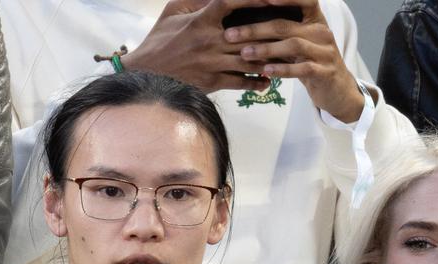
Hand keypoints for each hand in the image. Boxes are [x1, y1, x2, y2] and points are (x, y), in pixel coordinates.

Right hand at [121, 0, 275, 92]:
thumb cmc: (160, 40)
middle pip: (248, 34)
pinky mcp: (213, 82)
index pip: (230, 3)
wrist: (147, 74)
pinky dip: (256, 81)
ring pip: (249, 60)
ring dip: (270, 59)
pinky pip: (241, 82)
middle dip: (271, 32)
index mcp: (201, 20)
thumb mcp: (173, 11)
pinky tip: (268, 80)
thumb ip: (196, 0)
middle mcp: (210, 42)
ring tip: (286, 57)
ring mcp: (213, 63)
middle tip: (290, 29)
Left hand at [226, 0, 366, 120]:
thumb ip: (279, 32)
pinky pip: (303, 68)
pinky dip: (283, 69)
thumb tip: (244, 24)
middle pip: (285, 25)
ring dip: (265, 49)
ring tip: (244, 54)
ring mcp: (326, 52)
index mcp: (314, 19)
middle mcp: (321, 31)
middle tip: (230, 35)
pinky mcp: (325, 72)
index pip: (303, 0)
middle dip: (255, 29)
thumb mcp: (297, 43)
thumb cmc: (310, 62)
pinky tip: (266, 71)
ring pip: (293, 45)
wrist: (337, 90)